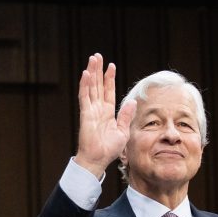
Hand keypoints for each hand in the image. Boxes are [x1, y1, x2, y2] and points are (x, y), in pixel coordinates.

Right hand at [73, 53, 135, 177]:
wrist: (98, 159)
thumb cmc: (109, 149)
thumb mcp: (123, 131)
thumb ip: (126, 116)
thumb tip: (133, 102)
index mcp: (108, 113)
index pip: (108, 91)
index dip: (109, 78)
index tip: (111, 66)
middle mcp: (99, 109)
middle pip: (98, 85)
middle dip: (97, 70)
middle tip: (97, 56)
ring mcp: (91, 110)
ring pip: (91, 87)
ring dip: (91, 73)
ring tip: (92, 59)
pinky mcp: (86, 114)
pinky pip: (85, 97)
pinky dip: (84, 85)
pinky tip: (85, 74)